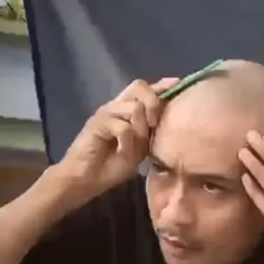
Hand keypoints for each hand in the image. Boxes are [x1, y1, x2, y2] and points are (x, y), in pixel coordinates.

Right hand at [56, 76, 179, 199]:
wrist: (85, 180)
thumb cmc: (111, 167)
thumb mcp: (139, 149)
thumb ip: (149, 133)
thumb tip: (165, 119)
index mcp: (127, 110)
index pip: (145, 89)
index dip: (162, 85)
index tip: (177, 84)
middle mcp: (117, 106)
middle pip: (140, 86)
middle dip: (153, 104)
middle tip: (153, 126)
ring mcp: (106, 112)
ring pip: (134, 108)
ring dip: (140, 131)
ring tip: (133, 148)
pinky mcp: (97, 123)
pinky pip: (124, 127)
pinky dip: (127, 143)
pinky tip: (122, 153)